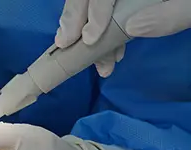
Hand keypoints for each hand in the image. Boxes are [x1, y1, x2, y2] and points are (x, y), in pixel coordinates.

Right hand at [55, 0, 190, 77]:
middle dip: (75, 17)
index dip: (93, 9)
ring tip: (91, 56)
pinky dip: (98, 26)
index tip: (90, 38)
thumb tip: (133, 27)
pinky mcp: (126, 2)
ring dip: (84, 25)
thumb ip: (172, 14)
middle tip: (65, 44)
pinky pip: (103, 6)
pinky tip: (108, 49)